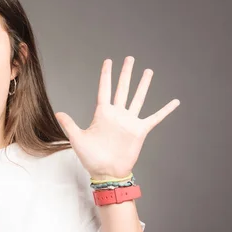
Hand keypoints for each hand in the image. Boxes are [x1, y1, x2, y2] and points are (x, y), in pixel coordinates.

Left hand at [55, 56, 179, 179]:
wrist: (107, 172)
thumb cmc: (91, 158)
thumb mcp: (77, 139)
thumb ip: (69, 125)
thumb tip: (57, 113)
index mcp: (102, 114)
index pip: (105, 89)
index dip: (106, 75)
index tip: (109, 61)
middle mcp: (117, 114)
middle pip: (123, 88)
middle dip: (126, 73)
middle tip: (130, 58)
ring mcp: (129, 122)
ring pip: (137, 98)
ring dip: (143, 85)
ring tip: (148, 71)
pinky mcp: (140, 131)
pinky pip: (155, 118)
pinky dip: (165, 110)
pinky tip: (174, 102)